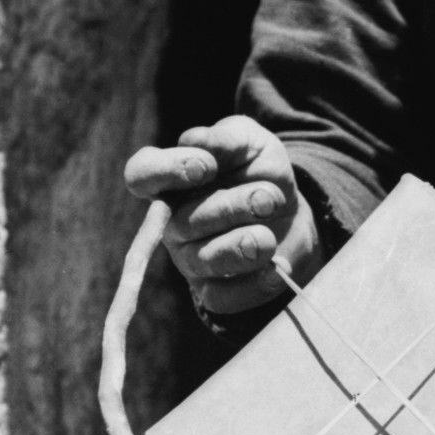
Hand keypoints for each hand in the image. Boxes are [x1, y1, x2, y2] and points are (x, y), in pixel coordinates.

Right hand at [126, 118, 304, 323]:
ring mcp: (190, 258)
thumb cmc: (260, 172)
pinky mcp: (212, 291)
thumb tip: (200, 144)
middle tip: (269, 198)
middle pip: (182, 222)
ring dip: (242, 247)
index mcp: (172, 179)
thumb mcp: (251, 142)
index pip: (141, 174)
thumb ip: (227, 136)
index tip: (206, 166)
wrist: (293, 213)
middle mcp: (173, 222)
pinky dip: (255, 283)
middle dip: (231, 208)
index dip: (166, 171)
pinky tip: (278, 268)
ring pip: (203, 261)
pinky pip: (223, 297)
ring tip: (269, 236)